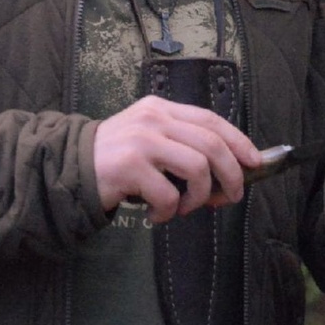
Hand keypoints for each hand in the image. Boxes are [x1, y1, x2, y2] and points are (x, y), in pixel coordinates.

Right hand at [93, 95, 260, 222]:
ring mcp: (142, 141)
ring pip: (198, 169)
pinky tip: (155, 215)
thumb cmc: (117, 158)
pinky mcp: (130, 166)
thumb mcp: (149, 138)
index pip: (211, 119)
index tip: (255, 162)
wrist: (70, 167)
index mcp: (162, 109)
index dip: (239, 141)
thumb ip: (181, 145)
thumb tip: (228, 173)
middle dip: (231, 175)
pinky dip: (169, 212)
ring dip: (199, 198)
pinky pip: (169, 195)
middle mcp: (154, 119)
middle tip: (231, 197)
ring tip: (184, 209)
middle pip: (212, 144)